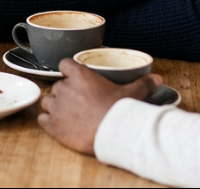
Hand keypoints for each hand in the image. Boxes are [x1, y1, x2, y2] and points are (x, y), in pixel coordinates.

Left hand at [39, 59, 162, 154]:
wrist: (114, 134)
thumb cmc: (121, 111)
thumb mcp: (134, 93)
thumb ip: (143, 83)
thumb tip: (156, 78)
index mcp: (81, 75)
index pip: (64, 64)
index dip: (69, 71)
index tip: (75, 78)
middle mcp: (65, 88)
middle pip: (57, 85)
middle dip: (65, 92)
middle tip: (78, 102)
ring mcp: (57, 107)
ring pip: (48, 101)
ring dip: (55, 106)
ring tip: (68, 114)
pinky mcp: (53, 125)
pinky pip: (43, 119)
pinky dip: (48, 122)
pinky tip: (58, 125)